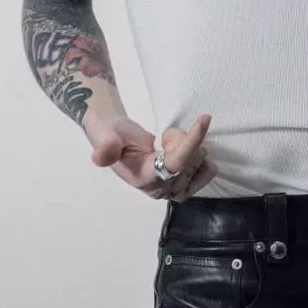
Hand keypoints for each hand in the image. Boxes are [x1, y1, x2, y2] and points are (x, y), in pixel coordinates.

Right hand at [87, 114, 217, 200]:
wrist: (117, 139)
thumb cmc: (112, 135)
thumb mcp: (106, 136)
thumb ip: (106, 146)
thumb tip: (99, 158)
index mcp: (144, 179)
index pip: (175, 163)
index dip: (191, 141)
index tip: (204, 118)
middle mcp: (161, 190)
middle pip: (191, 159)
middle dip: (182, 139)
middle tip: (162, 137)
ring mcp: (174, 190)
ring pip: (201, 161)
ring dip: (190, 146)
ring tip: (168, 144)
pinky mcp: (185, 185)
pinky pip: (208, 170)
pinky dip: (201, 155)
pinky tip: (185, 150)